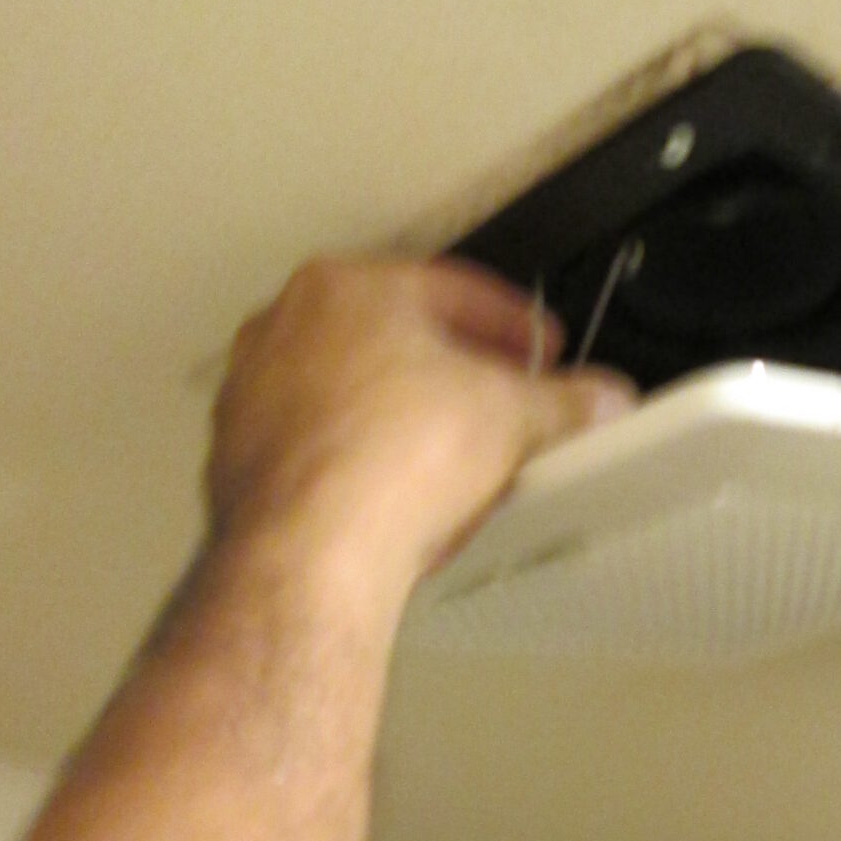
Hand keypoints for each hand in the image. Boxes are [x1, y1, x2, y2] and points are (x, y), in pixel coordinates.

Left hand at [207, 256, 635, 616]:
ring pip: (351, 390)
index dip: (514, 324)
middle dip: (455, 368)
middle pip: (395, 337)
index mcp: (348, 287)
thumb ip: (565, 401)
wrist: (308, 553)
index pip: (454, 290)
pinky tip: (397, 491)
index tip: (541, 351)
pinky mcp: (237, 458)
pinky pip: (319, 444)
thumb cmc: (392, 460)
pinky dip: (360, 457)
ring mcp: (253, 392)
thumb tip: (602, 399)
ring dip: (403, 413)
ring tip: (453, 451)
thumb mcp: (512, 417)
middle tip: (503, 397)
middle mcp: (286, 326)